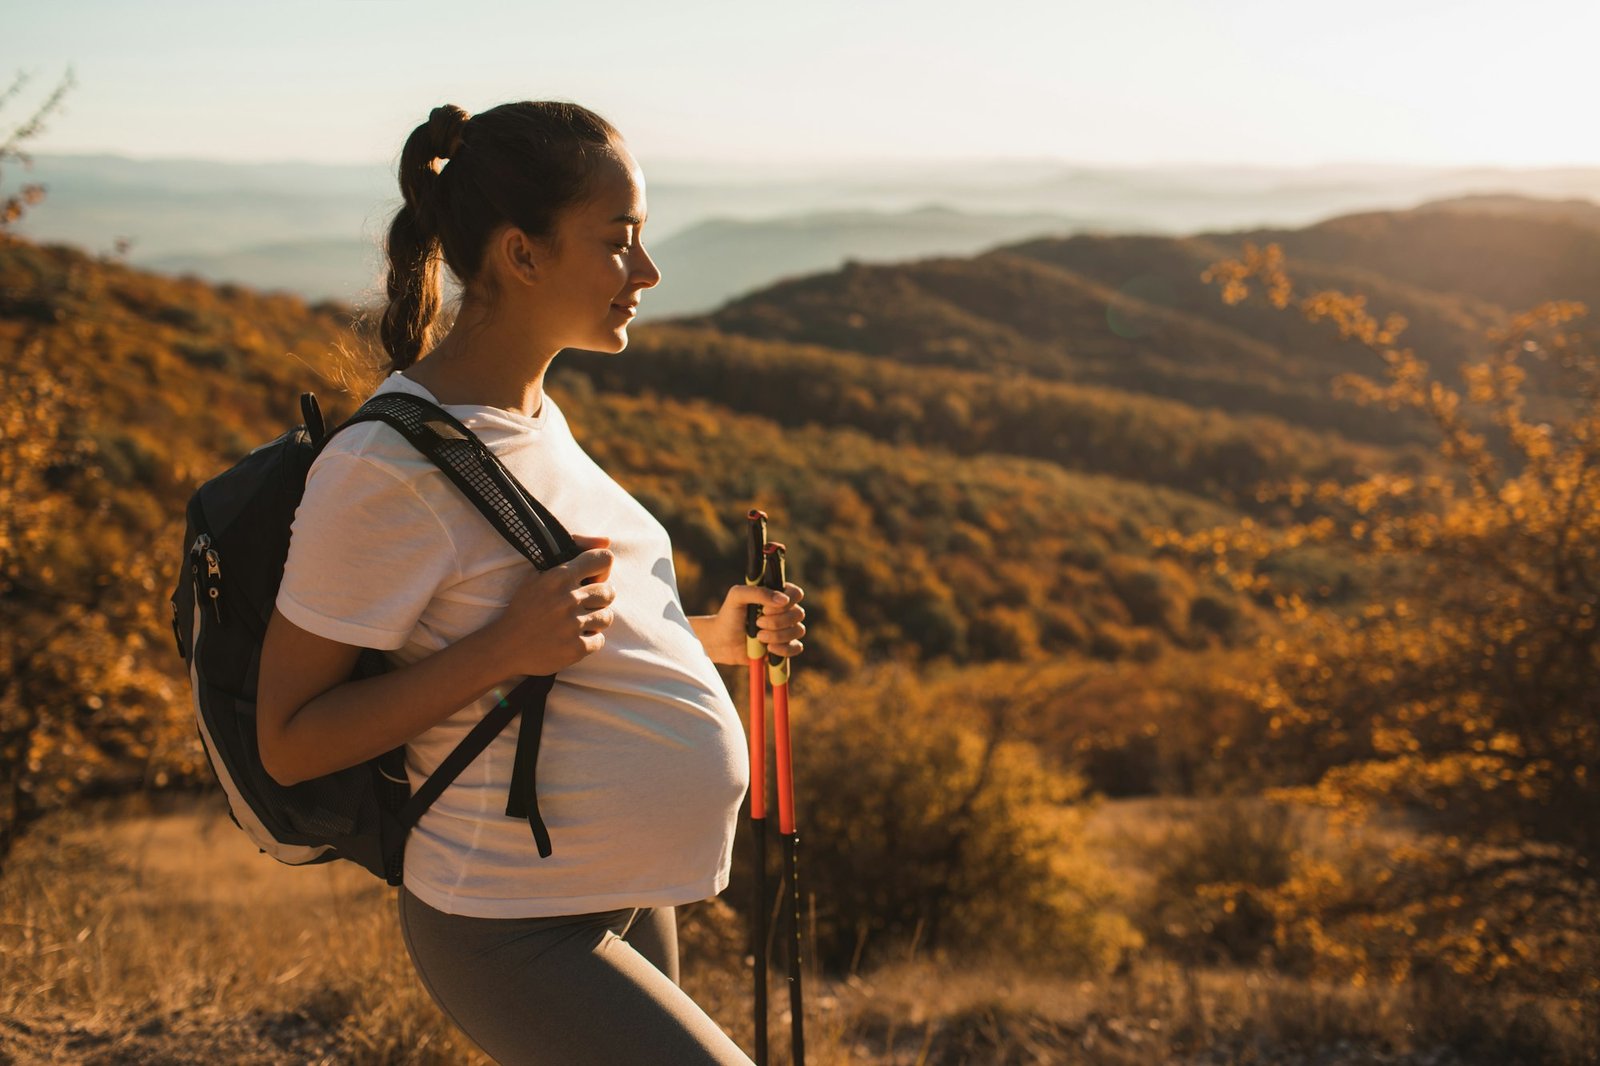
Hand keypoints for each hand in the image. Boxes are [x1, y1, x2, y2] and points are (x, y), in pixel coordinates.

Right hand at [489, 534, 615, 675]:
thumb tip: (607, 539)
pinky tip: (572, 638)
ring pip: (607, 617)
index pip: (604, 559)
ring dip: (595, 620)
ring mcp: (572, 625)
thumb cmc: (525, 607)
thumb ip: (573, 552)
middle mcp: (568, 598)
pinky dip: (589, 641)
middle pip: (609, 591)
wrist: (505, 646)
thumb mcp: (539, 574)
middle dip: (598, 598)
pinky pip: (600, 640)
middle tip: (582, 605)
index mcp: (559, 576)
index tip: (590, 579)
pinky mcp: (575, 648)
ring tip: (576, 623)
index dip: (601, 570)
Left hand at [698, 581, 805, 665]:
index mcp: (775, 595)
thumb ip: (758, 592)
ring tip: (759, 637)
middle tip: (757, 623)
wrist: (721, 641)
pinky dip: (784, 649)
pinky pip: (797, 648)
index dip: (786, 601)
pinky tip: (768, 649)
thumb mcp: (737, 596)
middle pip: (799, 613)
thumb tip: (783, 600)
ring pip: (798, 631)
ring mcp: (785, 629)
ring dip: (778, 635)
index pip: (796, 593)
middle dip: (777, 621)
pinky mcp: (783, 646)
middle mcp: (784, 611)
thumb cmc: (729, 615)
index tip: (765, 608)